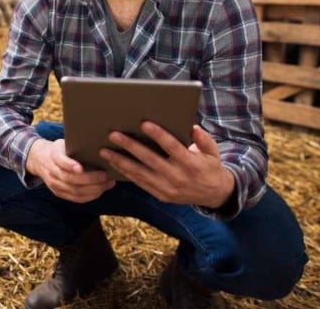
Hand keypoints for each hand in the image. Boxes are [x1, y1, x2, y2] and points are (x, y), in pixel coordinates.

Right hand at [27, 139, 115, 202]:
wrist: (40, 159)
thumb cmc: (59, 149)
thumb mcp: (63, 143)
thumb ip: (76, 146)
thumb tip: (100, 145)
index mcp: (53, 155)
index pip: (60, 161)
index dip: (70, 165)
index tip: (81, 168)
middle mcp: (52, 171)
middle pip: (70, 179)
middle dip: (90, 179)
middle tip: (105, 175)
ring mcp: (55, 184)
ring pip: (75, 191)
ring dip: (94, 189)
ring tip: (108, 183)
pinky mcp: (59, 193)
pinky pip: (76, 198)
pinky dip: (90, 196)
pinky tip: (101, 190)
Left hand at [99, 122, 234, 207]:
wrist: (214, 195)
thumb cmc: (210, 167)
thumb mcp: (213, 152)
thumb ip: (203, 139)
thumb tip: (192, 127)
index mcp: (191, 163)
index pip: (172, 146)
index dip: (158, 135)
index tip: (144, 123)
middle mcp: (178, 177)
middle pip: (150, 159)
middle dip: (130, 146)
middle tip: (113, 135)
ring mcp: (168, 188)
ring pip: (140, 173)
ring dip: (120, 162)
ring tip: (105, 151)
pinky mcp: (161, 195)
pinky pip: (140, 183)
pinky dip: (126, 174)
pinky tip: (114, 164)